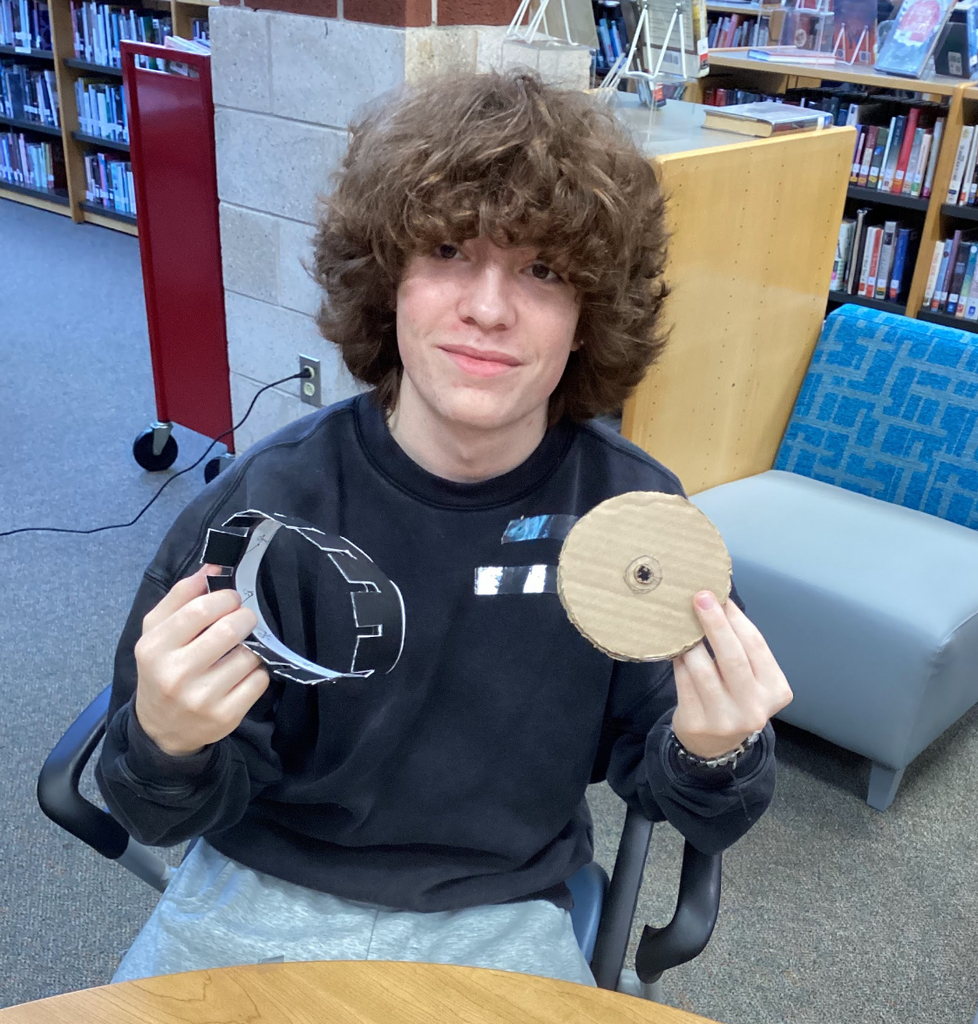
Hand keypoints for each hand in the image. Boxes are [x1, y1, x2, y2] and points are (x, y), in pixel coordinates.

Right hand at [133, 565, 269, 756]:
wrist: (161, 729)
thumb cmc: (161, 669)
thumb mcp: (156, 631)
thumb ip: (181, 594)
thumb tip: (214, 564)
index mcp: (155, 647)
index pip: (202, 609)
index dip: (226, 598)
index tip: (231, 599)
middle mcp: (176, 674)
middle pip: (231, 629)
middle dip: (246, 617)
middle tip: (244, 618)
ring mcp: (202, 698)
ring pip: (250, 655)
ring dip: (251, 647)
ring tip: (238, 649)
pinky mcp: (226, 716)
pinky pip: (260, 680)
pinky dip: (257, 672)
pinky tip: (241, 673)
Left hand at [670, 591, 791, 759]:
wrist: (715, 745)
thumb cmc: (733, 698)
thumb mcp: (750, 678)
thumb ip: (741, 647)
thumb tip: (719, 601)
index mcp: (776, 690)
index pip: (756, 646)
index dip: (737, 619)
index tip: (721, 595)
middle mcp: (755, 707)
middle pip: (733, 657)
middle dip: (715, 623)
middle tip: (701, 597)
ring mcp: (726, 718)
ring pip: (704, 670)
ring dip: (691, 642)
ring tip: (682, 620)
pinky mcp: (698, 722)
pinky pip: (685, 682)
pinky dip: (679, 660)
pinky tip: (674, 645)